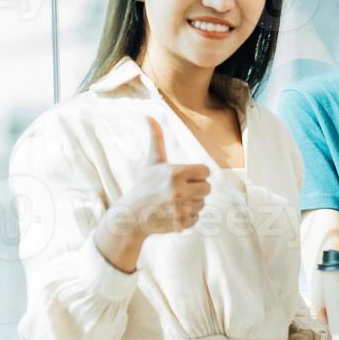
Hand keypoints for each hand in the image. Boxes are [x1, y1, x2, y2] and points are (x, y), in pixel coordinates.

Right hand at [119, 118, 211, 237]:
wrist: (130, 216)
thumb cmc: (145, 185)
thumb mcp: (152, 162)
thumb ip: (156, 139)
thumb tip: (148, 116)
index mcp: (175, 173)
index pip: (205, 172)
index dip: (196, 175)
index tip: (183, 178)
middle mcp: (178, 190)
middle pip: (207, 189)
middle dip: (195, 190)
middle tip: (177, 192)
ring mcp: (179, 208)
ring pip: (202, 204)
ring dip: (191, 204)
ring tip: (172, 203)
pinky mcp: (180, 224)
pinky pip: (196, 218)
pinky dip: (187, 217)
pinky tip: (172, 214)